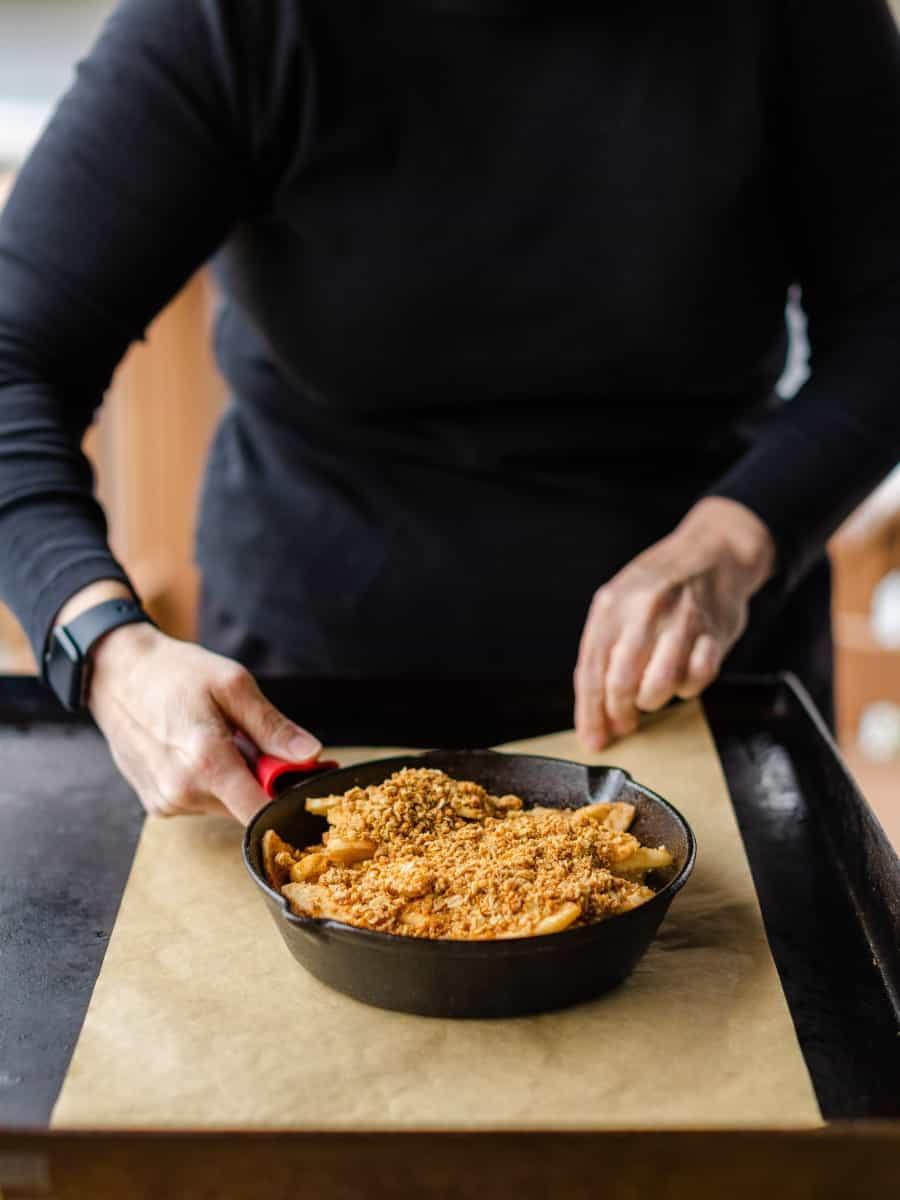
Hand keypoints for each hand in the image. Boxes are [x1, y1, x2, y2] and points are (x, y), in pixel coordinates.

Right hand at [86, 621, 320, 822]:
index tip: (301, 777)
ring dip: (233, 780)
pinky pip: (201, 802)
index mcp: (206, 762)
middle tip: (251, 740)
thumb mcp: (233, 685)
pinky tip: (195, 750)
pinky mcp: (157, 804)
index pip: (261, 811)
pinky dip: (209, 782)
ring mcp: (167, 802)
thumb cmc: (175, 673)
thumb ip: (272, 726)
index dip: (287, 798)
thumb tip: (310, 754)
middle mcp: (183, 792)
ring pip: (225, 805)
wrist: (117, 674)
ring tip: (218, 738)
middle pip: (246, 807)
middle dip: (260, 780)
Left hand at [574, 498, 774, 749]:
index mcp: (611, 605)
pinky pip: (697, 680)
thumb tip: (591, 706)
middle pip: (620, 683)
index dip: (589, 713)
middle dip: (619, 715)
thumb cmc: (660, 583)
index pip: (590, 671)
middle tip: (624, 725)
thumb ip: (602, 647)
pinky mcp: (714, 634)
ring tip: (650, 697)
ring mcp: (680, 622)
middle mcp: (643, 612)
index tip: (592, 739)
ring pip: (657, 687)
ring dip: (651, 702)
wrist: (713, 551)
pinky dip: (686, 690)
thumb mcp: (619, 601)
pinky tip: (681, 680)